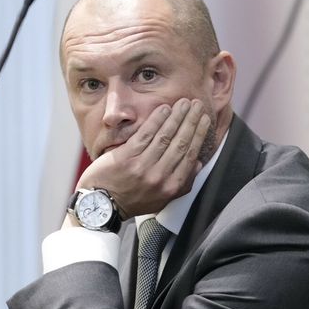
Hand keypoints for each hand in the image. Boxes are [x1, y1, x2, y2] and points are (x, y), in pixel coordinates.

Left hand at [76, 98, 209, 218]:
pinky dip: (156, 120)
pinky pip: (145, 135)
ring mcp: (142, 166)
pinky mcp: (126, 157)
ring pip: (165, 136)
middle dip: (191, 121)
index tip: (205, 120)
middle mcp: (159, 176)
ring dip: (177, 117)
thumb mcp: (163, 198)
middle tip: (198, 105)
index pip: (190, 155)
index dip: (199, 135)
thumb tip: (197, 163)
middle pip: (180, 143)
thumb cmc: (133, 201)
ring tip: (184, 103)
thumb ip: (183, 183)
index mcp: (171, 186)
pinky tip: (164, 109)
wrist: (103, 205)